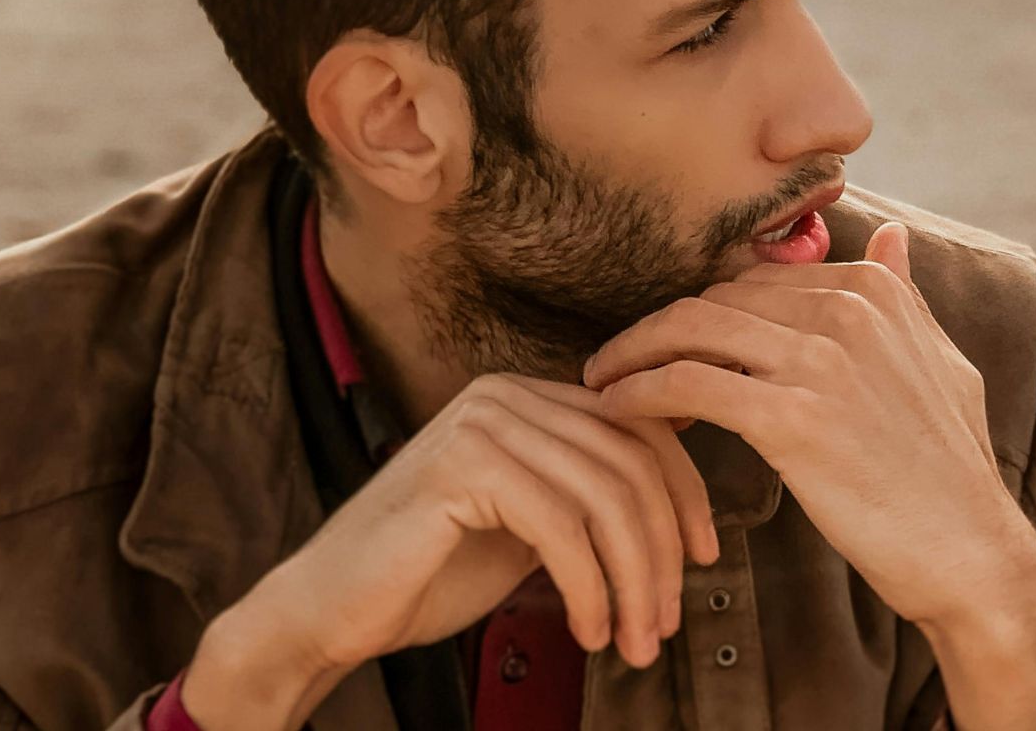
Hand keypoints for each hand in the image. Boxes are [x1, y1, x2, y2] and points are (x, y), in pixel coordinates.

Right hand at [185, 373, 718, 728]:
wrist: (331, 607)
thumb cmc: (428, 573)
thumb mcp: (533, 527)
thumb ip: (589, 502)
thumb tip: (681, 511)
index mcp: (526, 397)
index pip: (640, 427)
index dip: (687, 494)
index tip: (704, 559)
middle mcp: (504, 394)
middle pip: (631, 462)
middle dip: (663, 552)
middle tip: (664, 623)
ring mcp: (481, 423)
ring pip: (605, 497)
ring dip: (634, 581)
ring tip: (635, 641)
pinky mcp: (461, 465)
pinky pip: (561, 527)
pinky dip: (590, 588)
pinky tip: (589, 629)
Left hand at [583, 222, 1035, 630]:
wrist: (970, 552)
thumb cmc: (948, 469)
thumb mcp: (939, 362)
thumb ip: (904, 296)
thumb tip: (892, 233)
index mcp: (874, 290)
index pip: (755, 280)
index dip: (703, 311)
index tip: (667, 343)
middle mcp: (848, 309)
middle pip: (714, 299)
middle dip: (656, 328)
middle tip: (616, 360)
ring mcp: (821, 360)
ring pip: (690, 330)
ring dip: (631, 354)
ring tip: (602, 381)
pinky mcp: (792, 417)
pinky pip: (686, 384)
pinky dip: (638, 392)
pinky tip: (616, 410)